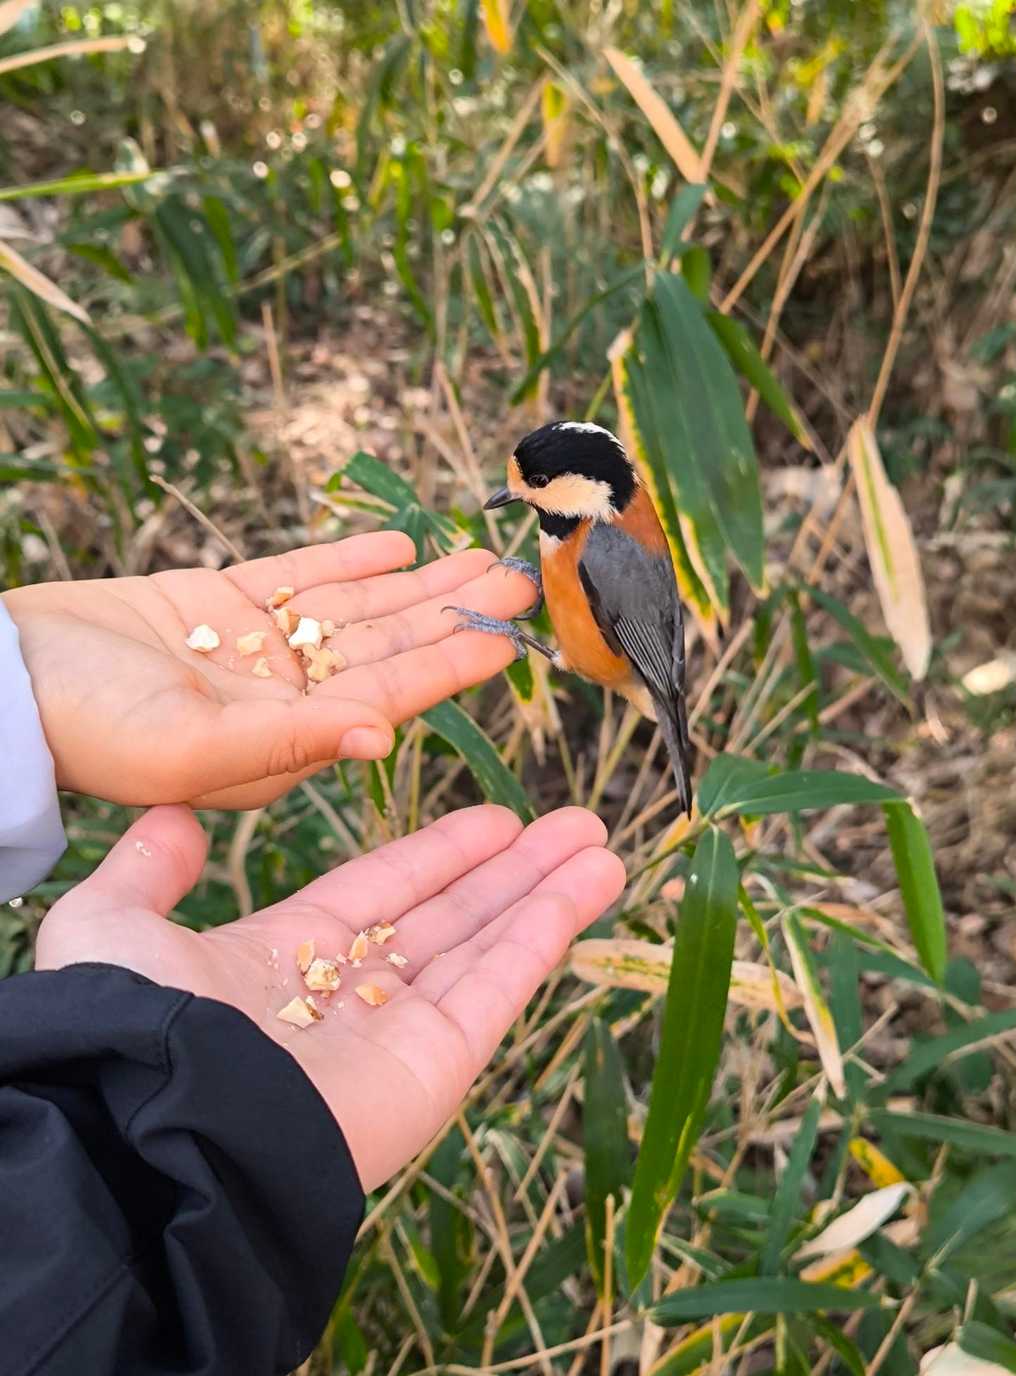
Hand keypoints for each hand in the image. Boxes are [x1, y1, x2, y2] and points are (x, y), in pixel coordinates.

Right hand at [5, 533, 534, 807]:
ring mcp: (253, 647)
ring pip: (355, 607)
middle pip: (386, 645)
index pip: (388, 695)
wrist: (0, 681)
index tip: (510, 638)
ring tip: (479, 554)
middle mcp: (280, 697)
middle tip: (520, 580)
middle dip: (451, 613)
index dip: (450, 665)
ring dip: (418, 581)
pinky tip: (402, 544)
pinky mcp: (219, 600)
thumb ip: (289, 741)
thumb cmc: (84, 728)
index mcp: (283, 743)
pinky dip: (349, 558)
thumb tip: (382, 737)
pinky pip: (300, 575)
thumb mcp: (189, 747)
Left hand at [35, 804, 624, 1189]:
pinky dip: (548, 932)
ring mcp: (399, 1032)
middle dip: (513, 872)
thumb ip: (146, 874)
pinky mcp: (438, 1063)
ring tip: (601, 844)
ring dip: (547, 893)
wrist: (169, 1126)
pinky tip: (592, 884)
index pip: (382, 892)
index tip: (495, 820)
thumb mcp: (109, 926)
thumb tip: (172, 822)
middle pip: (451, 917)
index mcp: (284, 960)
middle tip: (573, 825)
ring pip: (488, 947)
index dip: (440, 855)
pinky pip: (501, 985)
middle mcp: (350, 996)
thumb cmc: (138, 1023)